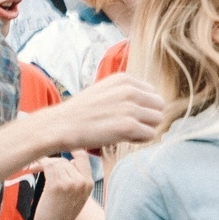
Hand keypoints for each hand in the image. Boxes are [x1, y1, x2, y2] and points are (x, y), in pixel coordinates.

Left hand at [33, 153, 91, 219]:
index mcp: (89, 184)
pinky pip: (48, 165)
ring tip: (33, 169)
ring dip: (43, 164)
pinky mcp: (58, 185)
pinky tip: (32, 169)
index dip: (72, 148)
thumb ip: (74, 179)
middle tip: (37, 166)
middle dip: (50, 162)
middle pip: (65, 160)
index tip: (60, 141)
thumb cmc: (57, 215)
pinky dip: (39, 164)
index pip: (83, 157)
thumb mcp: (73, 197)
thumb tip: (69, 160)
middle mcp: (83, 182)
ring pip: (56, 162)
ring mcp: (72, 183)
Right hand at [48, 72, 162, 153]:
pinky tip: (123, 138)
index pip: (152, 93)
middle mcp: (130, 91)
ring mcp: (130, 108)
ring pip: (157, 120)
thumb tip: (144, 104)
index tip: (126, 115)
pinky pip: (150, 134)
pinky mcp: (129, 126)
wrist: (60, 126)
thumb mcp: (102, 91)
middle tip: (130, 126)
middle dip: (148, 117)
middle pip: (159, 106)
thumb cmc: (78, 113)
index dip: (143, 106)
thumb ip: (124, 93)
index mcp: (124, 79)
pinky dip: (140, 139)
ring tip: (126, 132)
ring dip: (145, 128)